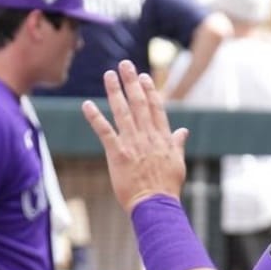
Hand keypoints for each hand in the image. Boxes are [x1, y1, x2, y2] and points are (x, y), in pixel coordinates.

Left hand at [82, 60, 188, 212]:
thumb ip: (177, 144)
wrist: (156, 205)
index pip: (156, 109)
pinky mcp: (118, 154)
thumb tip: (183, 131)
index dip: (150, 90)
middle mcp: (148, 137)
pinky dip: (95, 118)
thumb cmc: (167, 188)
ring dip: (115, 92)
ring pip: (123, 112)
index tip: (143, 76)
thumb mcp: (178, 164)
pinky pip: (105, 132)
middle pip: (139, 104)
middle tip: (124, 64)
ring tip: (108, 75)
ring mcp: (133, 145)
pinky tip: (86, 105)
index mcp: (163, 139)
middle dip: (132, 82)